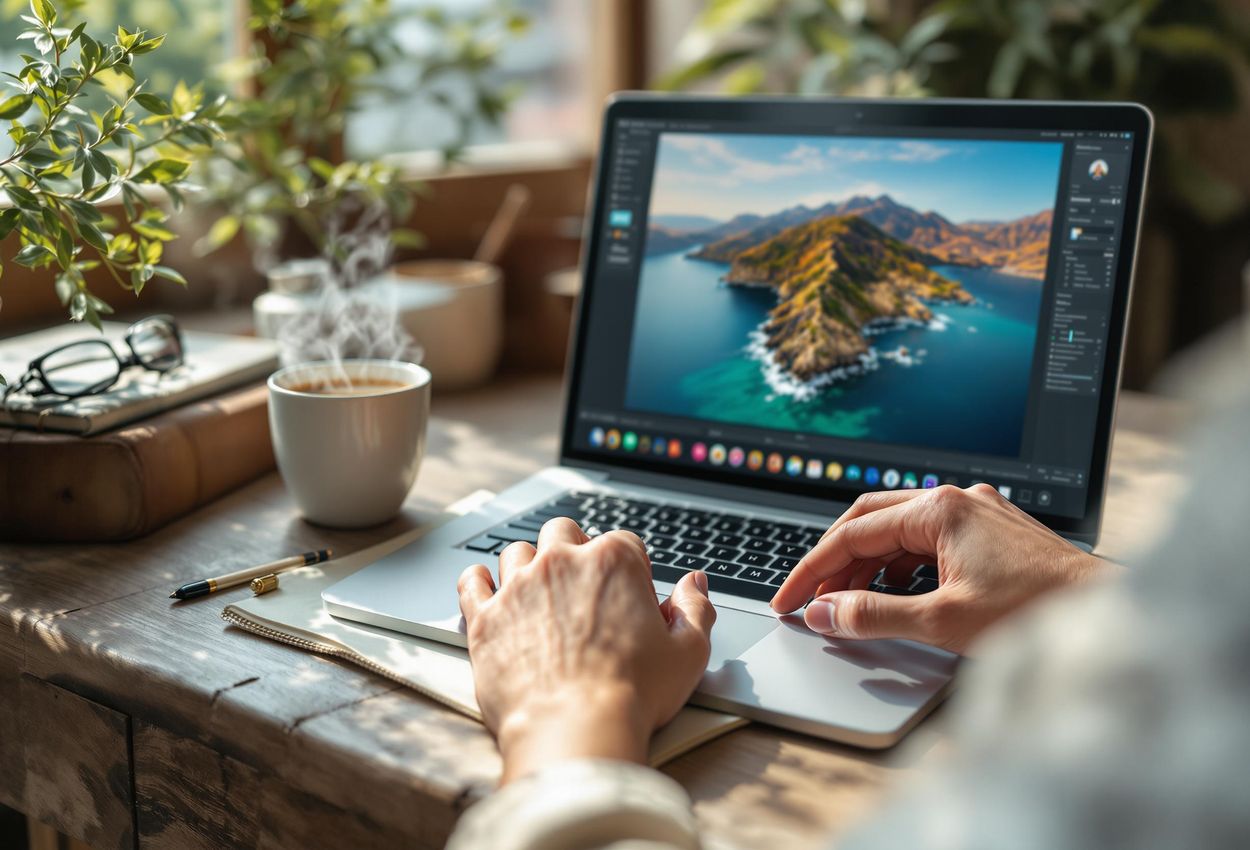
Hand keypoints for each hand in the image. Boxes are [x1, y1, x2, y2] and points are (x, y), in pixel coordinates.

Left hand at [456, 518, 715, 782]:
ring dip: (528, 566)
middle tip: (581, 588)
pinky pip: (471, 581)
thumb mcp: (689, 653)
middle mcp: (562, 561)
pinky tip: (487, 591)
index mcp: (613, 561)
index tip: (629, 595)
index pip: (623, 542)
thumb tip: (694, 583)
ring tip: (538, 594)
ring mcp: (518, 586)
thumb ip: (695, 609)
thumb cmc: (633, 695)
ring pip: (517, 551)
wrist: (575, 730)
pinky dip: (479, 582)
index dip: (630, 569)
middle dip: (574, 551)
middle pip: (564, 532)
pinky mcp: (485, 617)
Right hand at [771, 484, 1109, 653]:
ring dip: (867, 566)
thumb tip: (824, 613)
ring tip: (847, 605)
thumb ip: (873, 616)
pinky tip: (898, 594)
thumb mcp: (942, 621)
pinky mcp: (993, 531)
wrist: (1109, 615)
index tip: (788, 601)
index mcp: (939, 509)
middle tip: (808, 600)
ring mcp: (977, 511)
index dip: (811, 571)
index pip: (851, 534)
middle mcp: (956, 499)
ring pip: (900, 531)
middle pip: (870, 522)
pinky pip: (929, 540)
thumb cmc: (1036, 612)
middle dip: (833, 563)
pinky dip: (901, 566)